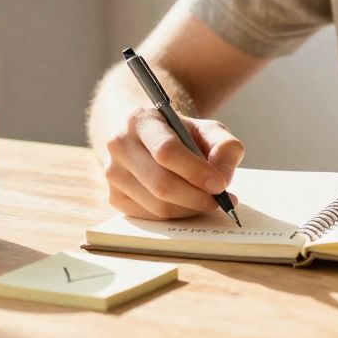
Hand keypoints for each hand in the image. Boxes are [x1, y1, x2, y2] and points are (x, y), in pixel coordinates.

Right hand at [103, 107, 243, 219]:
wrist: (148, 139)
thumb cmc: (181, 135)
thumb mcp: (208, 129)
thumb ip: (224, 147)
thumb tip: (222, 178)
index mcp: (141, 120)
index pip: (166, 151)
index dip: (195, 171)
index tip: (220, 185)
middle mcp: (119, 145)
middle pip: (161, 183)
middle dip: (196, 197)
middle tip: (220, 201)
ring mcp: (112, 173)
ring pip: (157, 205)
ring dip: (189, 209)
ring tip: (208, 201)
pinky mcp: (115, 197)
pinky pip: (151, 217)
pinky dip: (176, 215)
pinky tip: (188, 204)